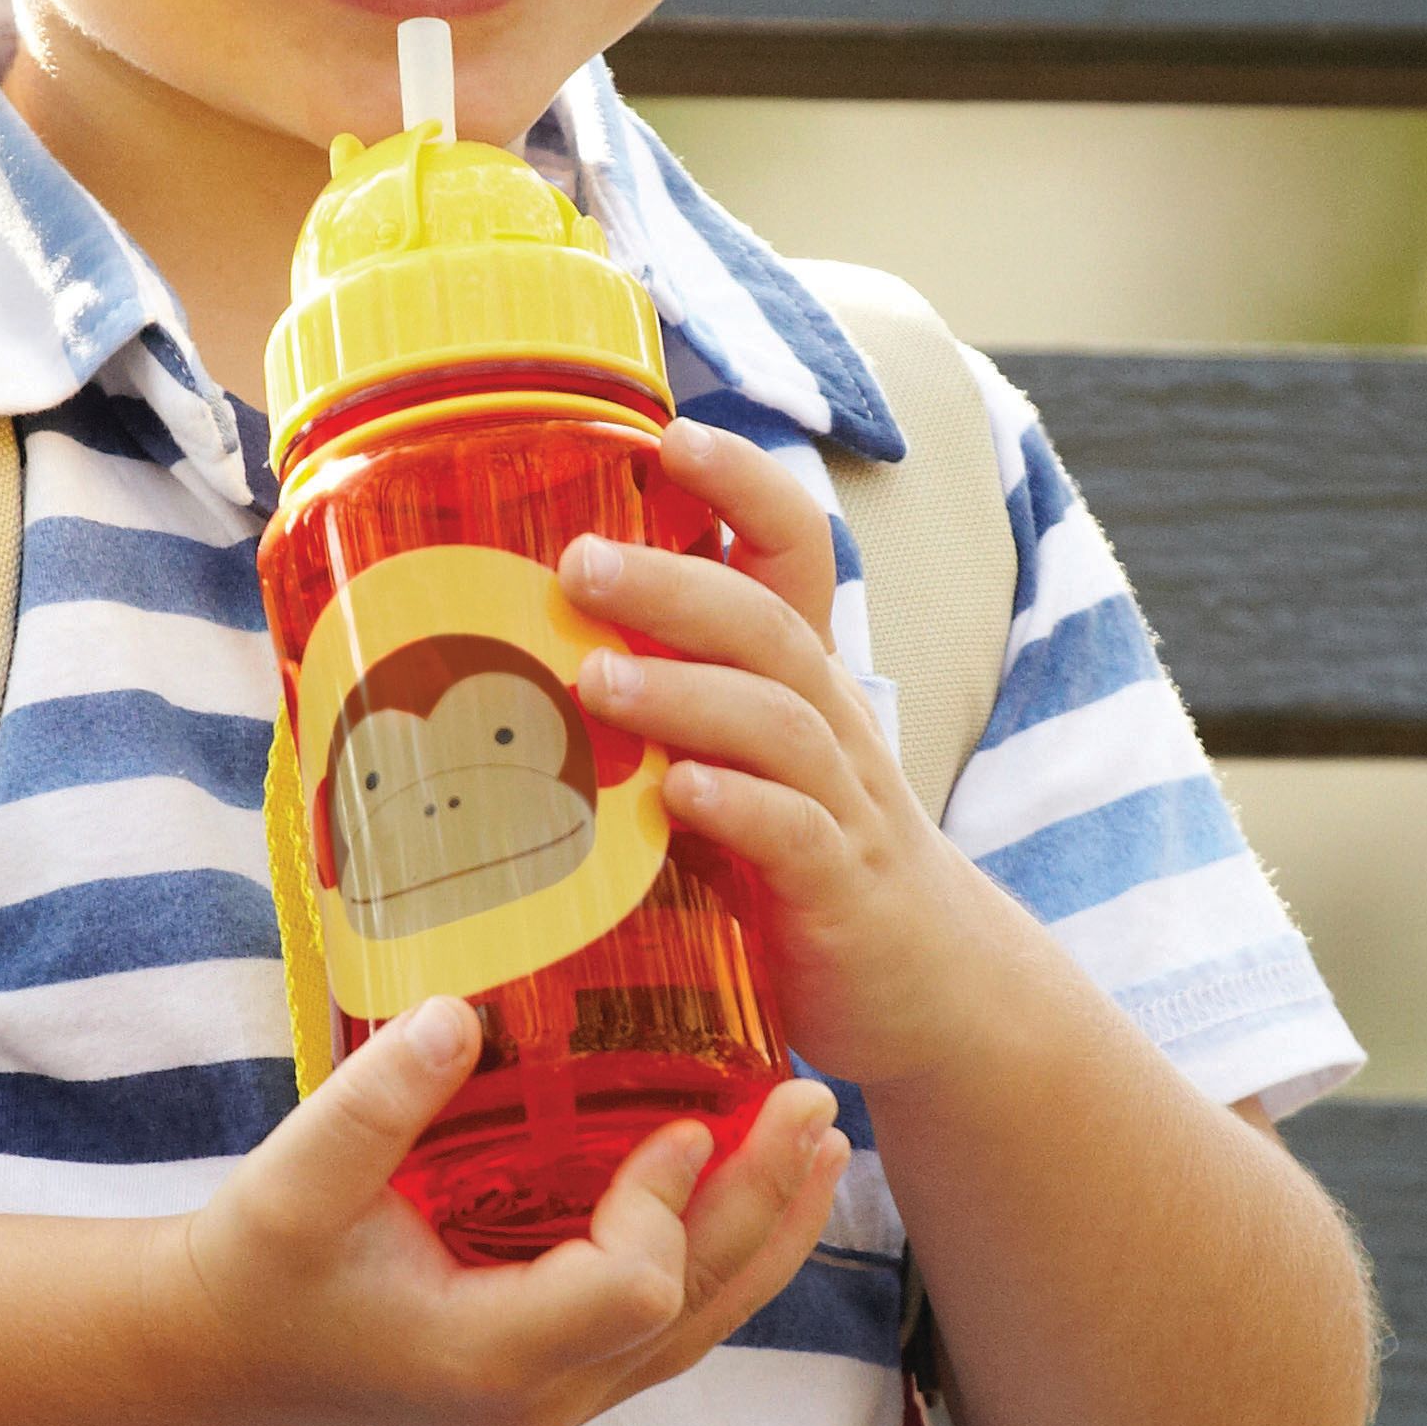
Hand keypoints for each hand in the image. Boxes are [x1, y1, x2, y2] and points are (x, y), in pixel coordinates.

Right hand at [163, 995, 845, 1425]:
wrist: (228, 1342)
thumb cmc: (262, 1261)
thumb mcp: (300, 1175)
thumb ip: (381, 1100)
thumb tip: (464, 1011)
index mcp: (489, 1353)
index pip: (630, 1288)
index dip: (665, 1203)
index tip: (676, 1117)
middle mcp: (545, 1388)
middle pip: (697, 1307)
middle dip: (763, 1203)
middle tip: (813, 1104)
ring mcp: (559, 1385)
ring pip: (703, 1321)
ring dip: (768, 1229)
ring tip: (821, 1146)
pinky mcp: (559, 1357)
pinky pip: (672, 1315)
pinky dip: (727, 1251)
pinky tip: (752, 1189)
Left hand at [559, 418, 1011, 1086]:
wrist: (927, 989)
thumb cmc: (795, 859)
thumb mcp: (733, 762)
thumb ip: (651, 708)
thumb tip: (499, 651)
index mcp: (797, 678)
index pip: (793, 551)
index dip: (745, 485)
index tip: (672, 436)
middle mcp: (828, 724)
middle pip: (766, 623)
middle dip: (676, 582)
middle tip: (580, 559)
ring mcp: (843, 806)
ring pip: (777, 721)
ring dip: (685, 692)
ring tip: (598, 677)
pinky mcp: (842, 893)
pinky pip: (797, 834)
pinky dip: (739, 807)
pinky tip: (679, 795)